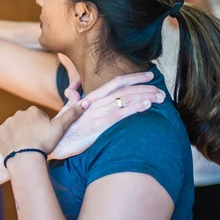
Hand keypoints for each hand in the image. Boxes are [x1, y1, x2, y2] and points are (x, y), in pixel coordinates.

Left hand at [0, 101, 89, 158]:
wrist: (25, 157)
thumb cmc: (45, 142)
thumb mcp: (61, 128)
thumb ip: (72, 114)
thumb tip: (87, 101)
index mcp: (33, 110)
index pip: (39, 117)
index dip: (43, 128)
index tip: (45, 137)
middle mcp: (19, 113)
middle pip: (27, 122)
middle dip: (31, 130)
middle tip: (36, 143)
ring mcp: (8, 122)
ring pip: (16, 128)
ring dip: (20, 135)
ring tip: (26, 147)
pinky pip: (6, 135)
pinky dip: (10, 140)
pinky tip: (16, 147)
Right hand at [50, 71, 164, 159]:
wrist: (58, 144)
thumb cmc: (63, 129)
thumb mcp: (68, 111)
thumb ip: (73, 100)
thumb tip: (73, 91)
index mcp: (91, 97)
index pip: (116, 82)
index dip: (134, 77)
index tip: (150, 75)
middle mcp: (96, 102)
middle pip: (125, 90)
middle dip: (145, 88)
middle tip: (161, 91)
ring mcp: (98, 113)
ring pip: (126, 100)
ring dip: (145, 97)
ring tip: (160, 98)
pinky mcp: (100, 125)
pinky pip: (121, 114)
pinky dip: (135, 109)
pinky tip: (147, 106)